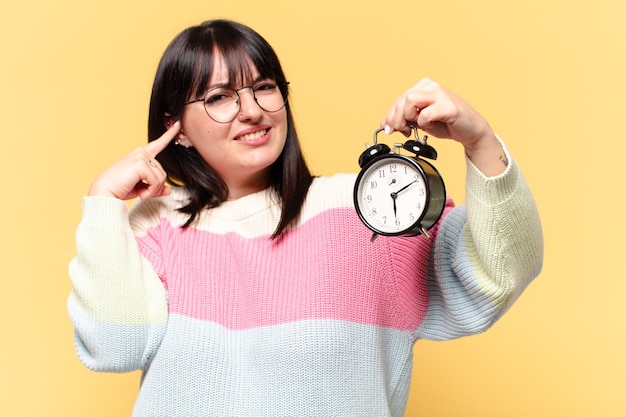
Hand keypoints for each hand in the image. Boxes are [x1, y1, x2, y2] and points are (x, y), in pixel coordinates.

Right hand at [88, 121, 180, 199]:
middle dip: (156, 187)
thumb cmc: (120, 189)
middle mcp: (141, 152)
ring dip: (153, 190)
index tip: (177, 124)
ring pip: (161, 178)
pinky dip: (151, 191)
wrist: (104, 193)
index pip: (158, 143)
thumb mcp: (141, 187)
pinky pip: (156, 181)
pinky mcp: (140, 164)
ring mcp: (141, 157)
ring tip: (142, 193)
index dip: (169, 134)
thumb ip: (156, 187)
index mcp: (141, 154)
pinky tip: (141, 193)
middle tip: (144, 193)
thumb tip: (169, 190)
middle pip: (163, 173)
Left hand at [382, 78, 506, 175]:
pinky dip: (424, 123)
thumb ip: (403, 119)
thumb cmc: (447, 124)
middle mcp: (431, 86)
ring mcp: (440, 94)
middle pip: (402, 100)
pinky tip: (430, 125)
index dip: (391, 116)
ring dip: (408, 118)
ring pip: (410, 101)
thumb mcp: (419, 121)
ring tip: (416, 127)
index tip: (390, 128)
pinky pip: (426, 113)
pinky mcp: (448, 106)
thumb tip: (384, 123)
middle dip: (397, 119)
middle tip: (403, 131)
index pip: (399, 99)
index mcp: (424, 87)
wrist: (470, 131)